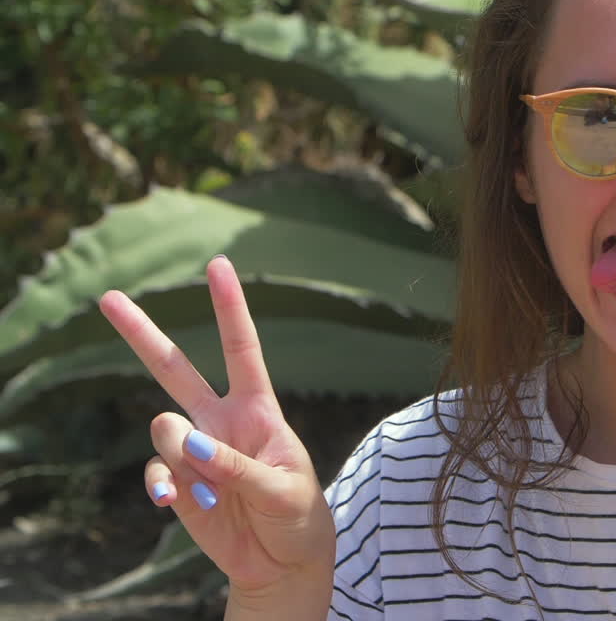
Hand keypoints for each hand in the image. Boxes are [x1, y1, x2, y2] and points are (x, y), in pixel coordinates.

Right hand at [99, 255, 335, 599]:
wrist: (283, 562)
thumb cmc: (297, 515)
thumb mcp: (285, 489)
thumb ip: (239, 466)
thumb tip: (189, 442)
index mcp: (258, 410)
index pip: (242, 350)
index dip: (230, 308)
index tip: (218, 264)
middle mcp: (220, 421)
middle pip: (175, 369)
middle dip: (141, 334)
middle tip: (107, 296)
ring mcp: (195, 451)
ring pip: (164, 429)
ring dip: (183, 456)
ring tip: (215, 492)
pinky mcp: (178, 483)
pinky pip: (157, 473)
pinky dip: (164, 486)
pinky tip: (175, 502)